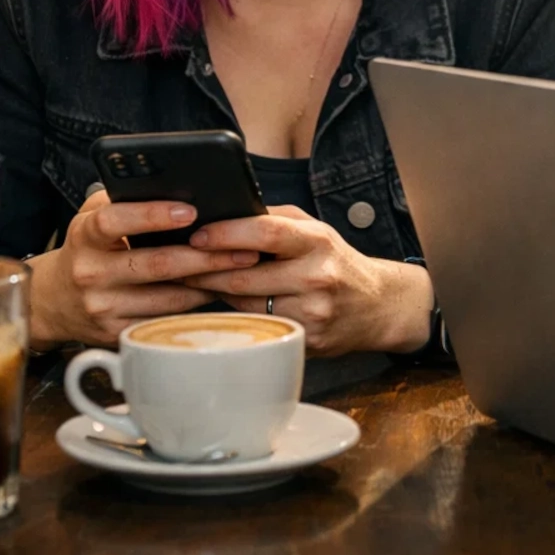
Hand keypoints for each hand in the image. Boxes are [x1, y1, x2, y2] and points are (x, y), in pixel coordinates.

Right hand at [31, 189, 256, 347]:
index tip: (191, 211)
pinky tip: (217, 292)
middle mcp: (91, 273)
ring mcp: (103, 308)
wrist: (52, 300)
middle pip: (156, 265)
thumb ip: (126, 198)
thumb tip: (179, 185)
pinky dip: (194, 307)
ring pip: (168, 298)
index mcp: (85, 236)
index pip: (114, 221)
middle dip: (205, 256)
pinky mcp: (115, 334)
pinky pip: (165, 320)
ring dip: (209, 283)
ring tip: (240, 268)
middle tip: (244, 248)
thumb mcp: (94, 216)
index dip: (152, 215)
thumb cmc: (89, 248)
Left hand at [179, 206, 433, 356]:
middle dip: (204, 271)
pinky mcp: (306, 340)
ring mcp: (312, 312)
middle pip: (245, 276)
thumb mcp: (316, 231)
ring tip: (192, 284)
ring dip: (214, 296)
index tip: (196, 236)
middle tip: (175, 266)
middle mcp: (317, 276)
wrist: (378, 306)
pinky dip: (237, 316)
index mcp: (318, 241)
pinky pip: (258, 326)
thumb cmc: (337, 262)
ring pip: (245, 305)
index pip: (265, 232)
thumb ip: (275, 220)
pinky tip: (223, 308)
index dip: (226, 233)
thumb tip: (225, 214)